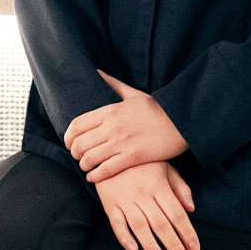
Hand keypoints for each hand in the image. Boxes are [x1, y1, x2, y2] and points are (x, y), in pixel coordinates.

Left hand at [64, 69, 189, 182]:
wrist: (182, 121)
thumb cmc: (158, 108)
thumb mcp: (134, 93)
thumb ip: (113, 84)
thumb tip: (97, 72)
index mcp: (110, 110)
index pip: (77, 125)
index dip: (68, 137)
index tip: (69, 143)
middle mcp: (112, 126)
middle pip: (79, 144)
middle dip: (74, 153)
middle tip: (78, 157)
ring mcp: (121, 142)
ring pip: (89, 158)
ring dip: (84, 165)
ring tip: (86, 167)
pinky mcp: (132, 157)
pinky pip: (105, 170)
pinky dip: (95, 176)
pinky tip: (94, 177)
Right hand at [94, 160, 199, 249]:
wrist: (110, 152)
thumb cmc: (142, 163)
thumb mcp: (164, 167)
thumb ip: (180, 187)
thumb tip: (191, 208)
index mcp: (159, 185)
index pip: (176, 213)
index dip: (187, 232)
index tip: (195, 249)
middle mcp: (143, 194)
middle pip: (160, 223)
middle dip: (173, 245)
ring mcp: (125, 200)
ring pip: (139, 226)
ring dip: (150, 246)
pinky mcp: (110, 204)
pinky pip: (116, 223)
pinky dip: (124, 237)